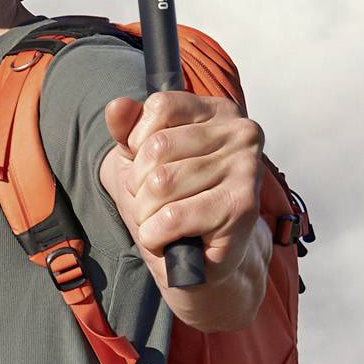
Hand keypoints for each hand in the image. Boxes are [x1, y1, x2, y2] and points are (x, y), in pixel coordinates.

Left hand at [97, 91, 266, 292]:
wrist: (202, 258)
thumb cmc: (172, 201)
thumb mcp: (141, 158)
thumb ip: (127, 129)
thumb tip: (116, 106)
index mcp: (218, 111)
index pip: (161, 106)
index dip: (137, 142)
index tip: (146, 165)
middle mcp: (241, 133)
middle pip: (157, 148)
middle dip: (138, 184)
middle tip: (151, 203)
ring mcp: (247, 169)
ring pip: (162, 183)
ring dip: (145, 213)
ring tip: (160, 222)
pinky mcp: (242, 208)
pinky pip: (173, 216)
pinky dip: (155, 235)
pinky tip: (167, 239)